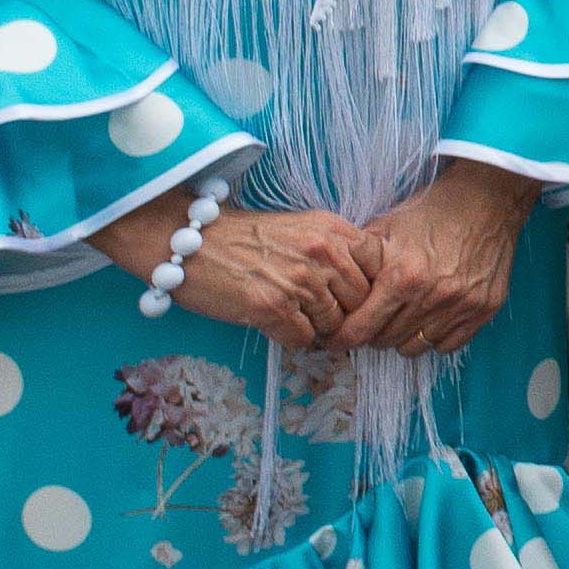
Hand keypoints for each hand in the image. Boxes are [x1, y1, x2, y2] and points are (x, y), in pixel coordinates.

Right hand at [99, 196, 367, 348]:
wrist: (189, 240)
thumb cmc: (245, 237)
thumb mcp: (303, 229)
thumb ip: (338, 252)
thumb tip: (368, 290)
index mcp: (335, 231)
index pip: (379, 272)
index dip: (368, 292)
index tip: (352, 300)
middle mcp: (323, 253)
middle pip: (359, 304)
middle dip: (344, 317)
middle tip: (321, 319)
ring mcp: (299, 280)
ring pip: (333, 326)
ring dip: (317, 330)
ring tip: (295, 318)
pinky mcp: (272, 307)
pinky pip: (302, 340)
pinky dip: (291, 339)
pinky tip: (274, 323)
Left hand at [333, 159, 530, 354]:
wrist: (487, 198)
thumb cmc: (431, 210)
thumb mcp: (385, 226)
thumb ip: (356, 259)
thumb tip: (330, 287)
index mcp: (402, 277)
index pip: (359, 331)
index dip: (342, 337)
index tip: (336, 337)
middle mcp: (432, 297)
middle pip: (384, 342)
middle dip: (372, 331)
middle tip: (373, 317)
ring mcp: (461, 306)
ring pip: (414, 347)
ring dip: (402, 335)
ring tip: (402, 314)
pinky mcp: (484, 309)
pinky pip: (447, 345)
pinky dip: (433, 336)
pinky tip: (430, 315)